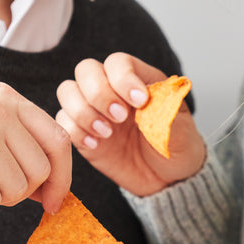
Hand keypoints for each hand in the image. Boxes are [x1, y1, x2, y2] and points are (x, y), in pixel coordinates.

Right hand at [56, 53, 205, 196]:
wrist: (166, 180)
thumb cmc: (176, 149)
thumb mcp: (180, 130)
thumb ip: (165, 111)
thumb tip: (145, 101)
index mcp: (139, 80)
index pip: (118, 63)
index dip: (123, 78)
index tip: (140, 102)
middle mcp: (112, 90)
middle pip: (86, 71)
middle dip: (99, 93)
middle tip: (120, 118)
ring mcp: (94, 111)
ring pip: (67, 92)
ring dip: (83, 111)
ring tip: (106, 133)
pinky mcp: (83, 134)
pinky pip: (63, 122)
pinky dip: (74, 131)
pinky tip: (95, 145)